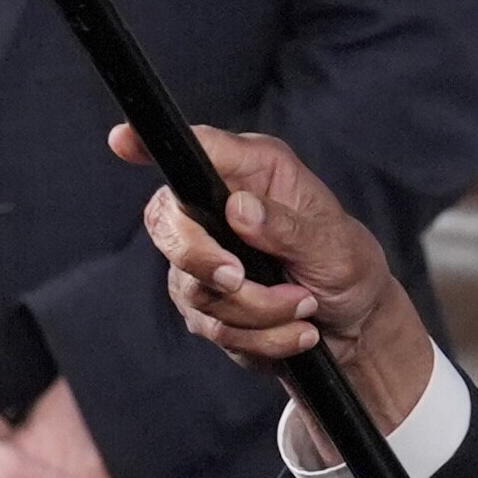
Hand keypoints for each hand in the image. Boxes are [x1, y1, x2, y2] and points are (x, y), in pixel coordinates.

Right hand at [127, 125, 437, 440]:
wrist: (355, 327)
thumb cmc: (349, 267)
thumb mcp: (334, 246)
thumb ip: (288, 228)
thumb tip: (239, 208)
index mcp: (253, 171)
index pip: (195, 148)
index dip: (151, 143)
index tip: (122, 140)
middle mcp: (219, 205)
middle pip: (166, 222)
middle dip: (203, 261)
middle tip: (241, 279)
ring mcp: (205, 255)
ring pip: (194, 286)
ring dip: (256, 311)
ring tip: (305, 308)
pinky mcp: (204, 300)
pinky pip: (212, 325)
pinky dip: (259, 338)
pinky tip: (298, 332)